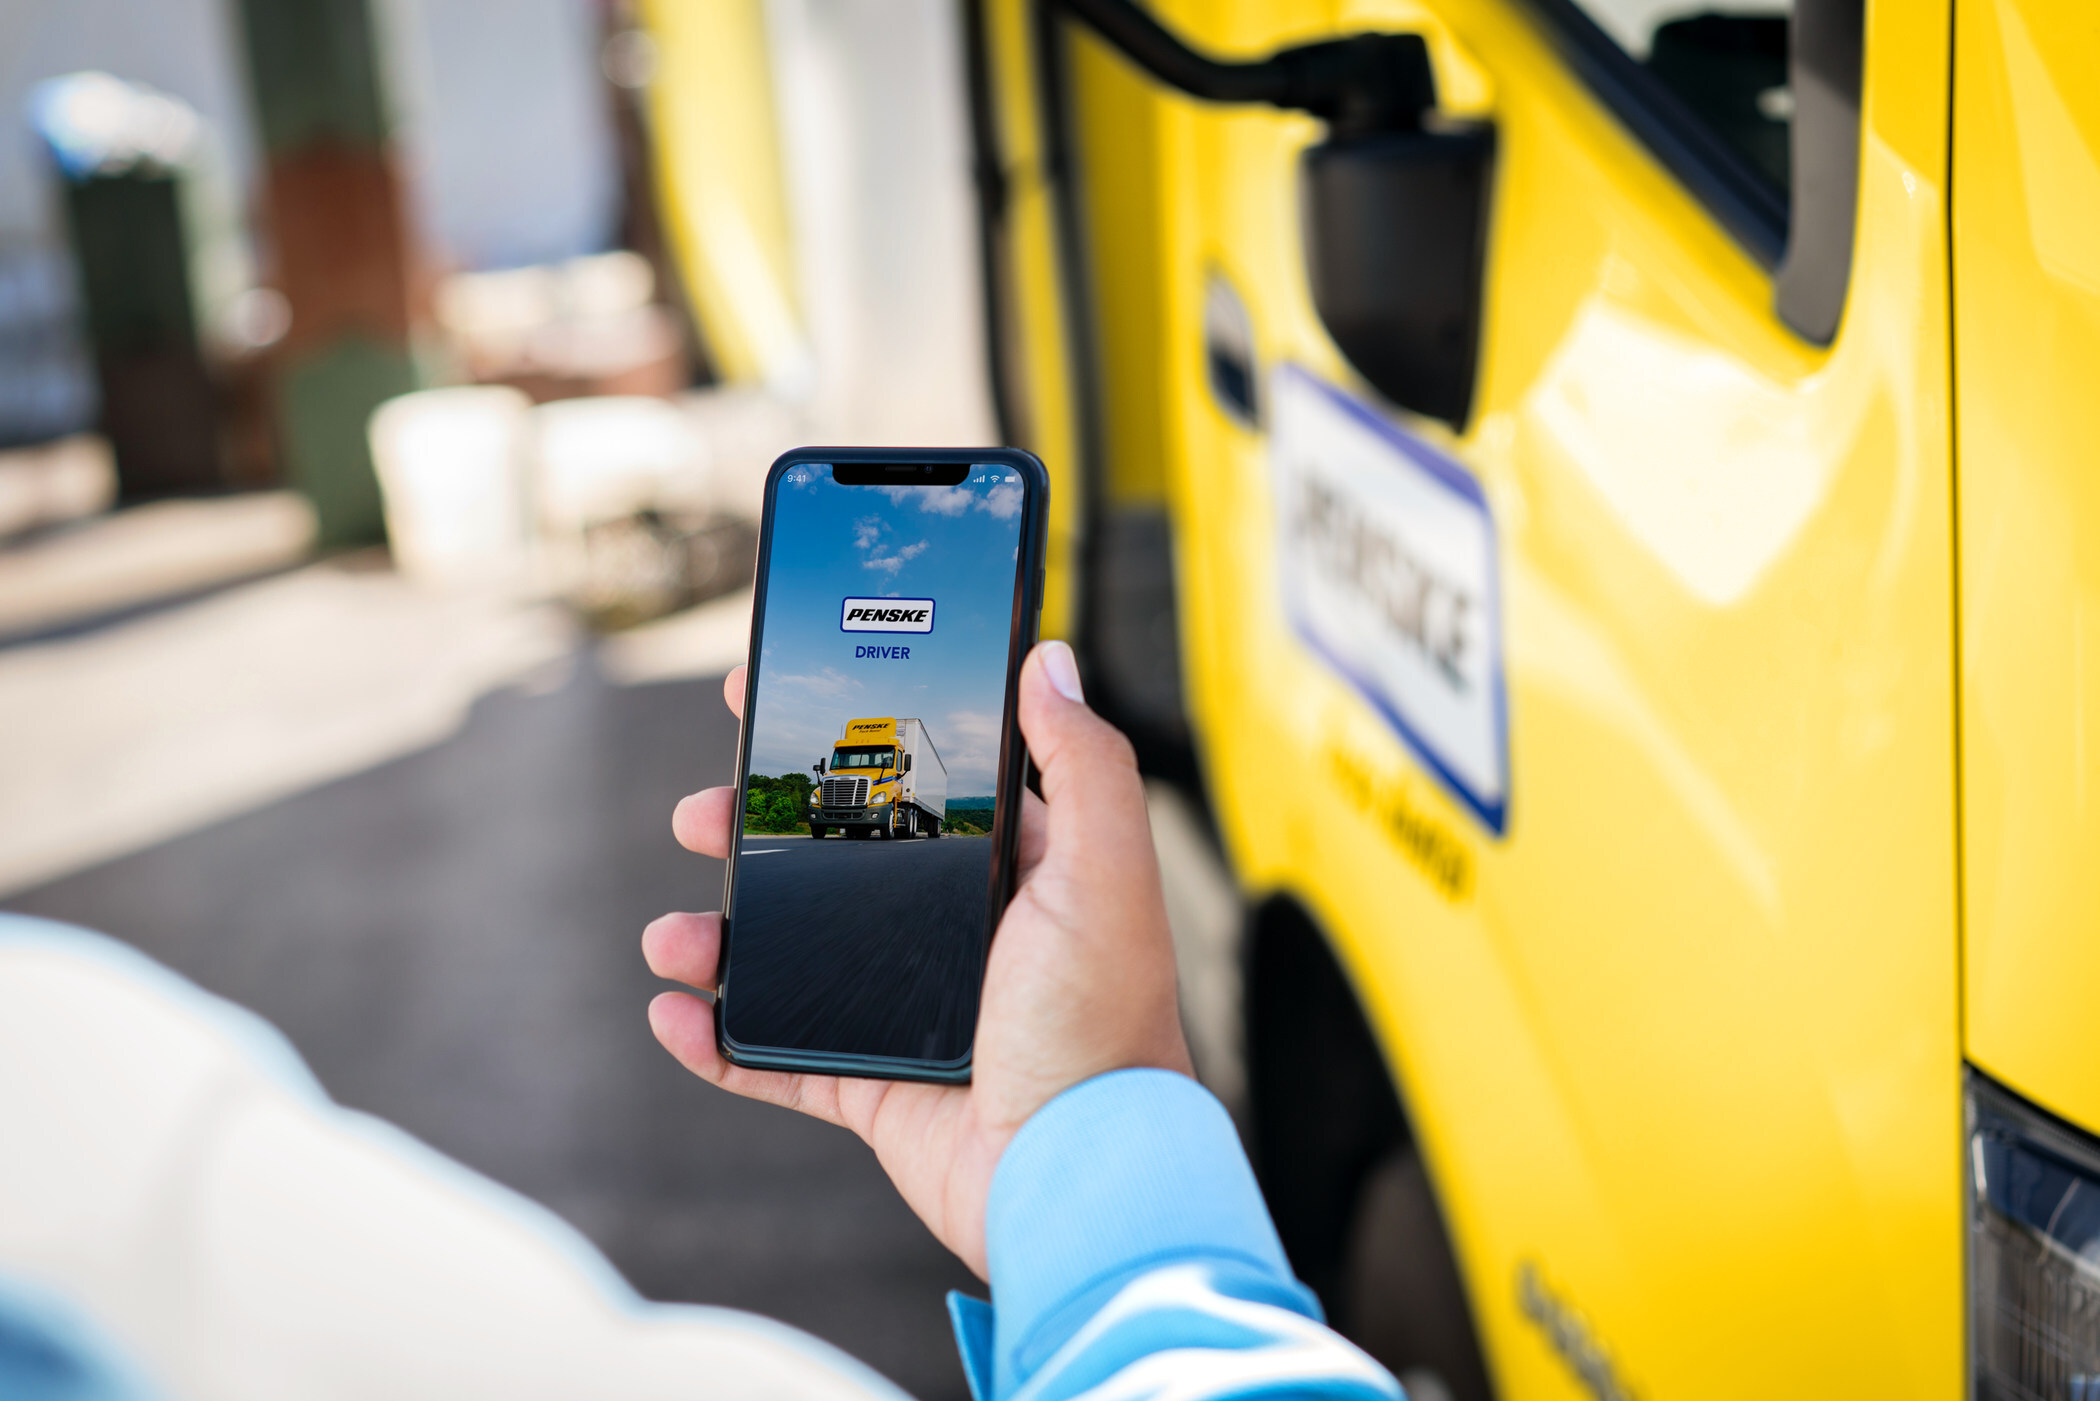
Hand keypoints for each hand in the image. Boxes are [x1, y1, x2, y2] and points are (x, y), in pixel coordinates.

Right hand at [643, 640, 1191, 1277]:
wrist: (1079, 1176)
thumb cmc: (1104, 1021)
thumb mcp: (1107, 873)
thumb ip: (1084, 764)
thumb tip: (1049, 658)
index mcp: (1010, 875)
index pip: (917, 786)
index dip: (848, 742)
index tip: (776, 700)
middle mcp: (954, 936)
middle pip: (831, 863)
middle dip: (756, 831)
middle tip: (704, 810)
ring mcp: (906, 1011)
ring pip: (790, 955)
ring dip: (716, 937)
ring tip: (675, 932)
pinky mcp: (871, 1087)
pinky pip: (773, 1057)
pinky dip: (714, 1039)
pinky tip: (672, 1010)